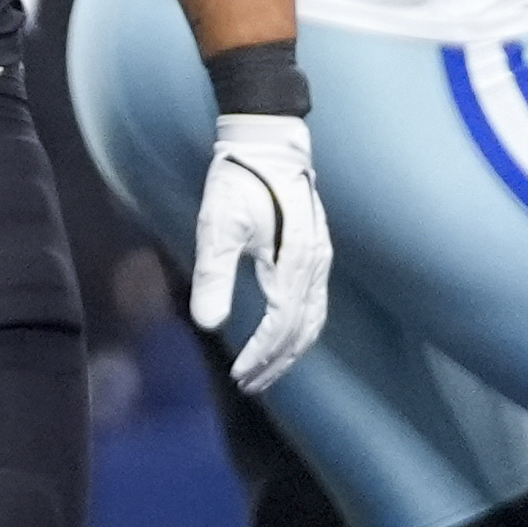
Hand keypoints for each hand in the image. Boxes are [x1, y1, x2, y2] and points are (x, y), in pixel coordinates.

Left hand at [191, 110, 330, 394]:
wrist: (268, 141)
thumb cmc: (238, 180)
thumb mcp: (216, 227)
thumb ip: (213, 277)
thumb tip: (207, 325)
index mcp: (292, 263)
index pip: (281, 327)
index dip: (260, 356)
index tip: (237, 376)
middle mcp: (314, 265)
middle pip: (303, 331)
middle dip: (277, 363)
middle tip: (249, 385)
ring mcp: (320, 258)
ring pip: (314, 320)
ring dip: (291, 350)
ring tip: (264, 370)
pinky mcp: (317, 250)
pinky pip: (315, 302)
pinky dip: (300, 328)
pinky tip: (280, 334)